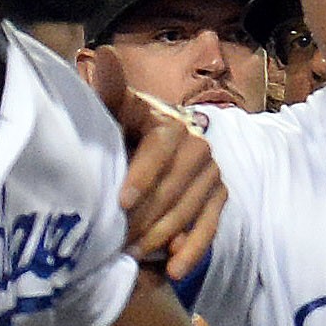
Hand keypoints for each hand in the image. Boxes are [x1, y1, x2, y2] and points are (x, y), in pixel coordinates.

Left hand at [93, 50, 224, 282]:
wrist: (149, 146)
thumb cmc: (122, 131)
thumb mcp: (112, 111)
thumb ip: (109, 90)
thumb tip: (105, 56)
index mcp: (167, 121)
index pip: (160, 149)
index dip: (142, 176)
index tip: (121, 203)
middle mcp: (196, 144)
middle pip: (174, 187)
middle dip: (146, 217)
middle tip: (119, 242)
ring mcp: (211, 172)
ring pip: (189, 210)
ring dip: (162, 236)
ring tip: (135, 255)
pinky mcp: (219, 195)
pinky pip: (210, 226)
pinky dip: (192, 250)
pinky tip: (174, 269)